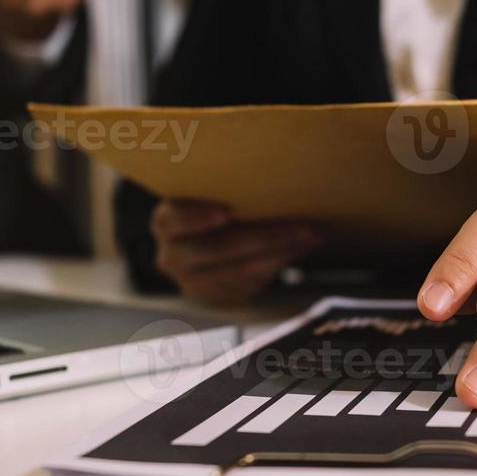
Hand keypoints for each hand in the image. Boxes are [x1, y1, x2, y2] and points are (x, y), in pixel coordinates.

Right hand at [152, 199, 323, 305]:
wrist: (194, 246)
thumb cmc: (205, 207)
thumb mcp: (202, 195)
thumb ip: (225, 190)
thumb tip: (275, 177)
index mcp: (166, 223)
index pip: (176, 220)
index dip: (198, 217)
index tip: (226, 212)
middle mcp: (172, 256)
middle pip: (219, 249)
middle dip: (266, 238)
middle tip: (304, 227)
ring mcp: (192, 282)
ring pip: (240, 271)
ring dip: (281, 254)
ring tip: (310, 237)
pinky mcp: (214, 298)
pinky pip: (249, 285)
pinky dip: (277, 266)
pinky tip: (298, 250)